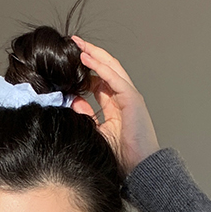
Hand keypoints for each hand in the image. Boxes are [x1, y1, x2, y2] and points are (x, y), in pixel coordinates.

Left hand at [70, 36, 159, 173]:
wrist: (141, 168)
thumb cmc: (123, 156)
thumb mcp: (97, 132)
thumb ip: (86, 116)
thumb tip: (73, 102)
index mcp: (116, 104)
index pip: (100, 79)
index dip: (86, 68)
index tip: (69, 61)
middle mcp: (124, 96)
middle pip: (107, 68)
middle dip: (91, 53)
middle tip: (74, 43)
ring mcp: (130, 96)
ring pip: (111, 68)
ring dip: (95, 55)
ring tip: (79, 45)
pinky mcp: (132, 100)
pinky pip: (115, 79)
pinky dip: (101, 68)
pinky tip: (87, 59)